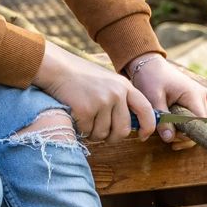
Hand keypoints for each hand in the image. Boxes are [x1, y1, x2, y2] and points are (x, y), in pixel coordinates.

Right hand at [32, 42, 156, 141]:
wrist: (58, 69)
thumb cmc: (81, 78)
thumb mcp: (108, 82)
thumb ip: (120, 99)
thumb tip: (129, 126)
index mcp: (125, 86)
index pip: (146, 110)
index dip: (148, 126)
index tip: (143, 136)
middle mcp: (116, 94)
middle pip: (123, 130)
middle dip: (112, 137)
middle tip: (101, 134)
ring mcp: (102, 101)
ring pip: (103, 134)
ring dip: (93, 133)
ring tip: (84, 119)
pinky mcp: (86, 110)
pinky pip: (87, 132)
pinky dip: (80, 129)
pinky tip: (75, 116)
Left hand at [125, 54, 206, 149]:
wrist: (149, 65)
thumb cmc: (151, 79)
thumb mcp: (153, 99)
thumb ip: (162, 119)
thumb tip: (170, 139)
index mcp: (192, 94)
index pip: (200, 121)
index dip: (189, 134)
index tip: (174, 139)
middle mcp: (201, 94)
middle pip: (204, 123)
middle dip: (189, 136)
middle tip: (172, 141)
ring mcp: (202, 94)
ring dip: (198, 133)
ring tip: (179, 142)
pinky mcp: (199, 95)